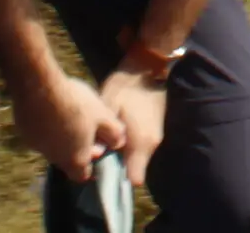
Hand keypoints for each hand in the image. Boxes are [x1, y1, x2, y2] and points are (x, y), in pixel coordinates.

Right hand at [13, 63, 123, 180]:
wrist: (40, 88)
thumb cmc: (76, 104)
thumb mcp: (103, 116)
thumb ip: (114, 133)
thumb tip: (119, 143)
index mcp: (75, 159)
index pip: (83, 175)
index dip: (91, 165)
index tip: (97, 151)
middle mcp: (55, 159)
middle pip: (67, 162)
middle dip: (77, 150)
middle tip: (85, 130)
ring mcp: (39, 148)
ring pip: (53, 149)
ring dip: (61, 139)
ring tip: (69, 116)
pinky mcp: (26, 135)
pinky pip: (40, 137)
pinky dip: (47, 129)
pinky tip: (52, 110)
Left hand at [101, 68, 168, 187]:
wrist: (147, 68)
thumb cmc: (125, 87)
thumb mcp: (109, 107)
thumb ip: (104, 133)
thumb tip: (94, 153)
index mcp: (140, 142)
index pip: (134, 178)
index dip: (117, 180)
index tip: (102, 173)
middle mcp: (151, 145)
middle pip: (133, 170)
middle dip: (116, 167)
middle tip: (97, 156)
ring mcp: (155, 139)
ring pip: (136, 159)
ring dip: (122, 156)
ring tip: (104, 145)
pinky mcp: (154, 132)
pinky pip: (140, 148)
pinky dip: (128, 147)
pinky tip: (115, 135)